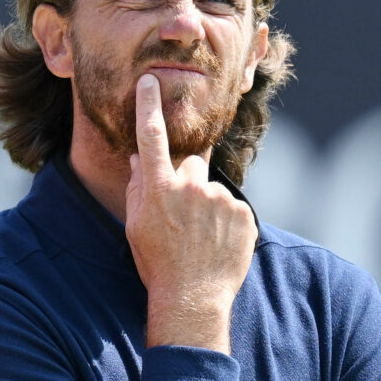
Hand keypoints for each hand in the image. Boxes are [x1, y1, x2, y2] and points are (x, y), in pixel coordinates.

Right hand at [124, 74, 257, 352]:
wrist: (193, 299)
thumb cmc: (157, 265)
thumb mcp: (136, 228)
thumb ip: (138, 188)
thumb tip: (139, 160)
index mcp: (158, 189)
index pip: (150, 137)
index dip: (149, 107)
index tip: (150, 82)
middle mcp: (190, 188)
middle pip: (190, 166)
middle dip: (186, 183)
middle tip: (183, 219)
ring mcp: (220, 200)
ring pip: (212, 190)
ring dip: (207, 206)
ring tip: (202, 239)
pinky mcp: (244, 214)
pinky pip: (233, 207)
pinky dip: (227, 221)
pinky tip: (218, 244)